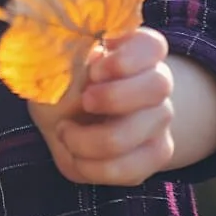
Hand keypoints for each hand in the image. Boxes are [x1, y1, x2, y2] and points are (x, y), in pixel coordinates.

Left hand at [28, 27, 175, 185]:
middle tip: (84, 100)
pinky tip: (76, 155)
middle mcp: (154, 82)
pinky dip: (94, 167)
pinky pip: (132, 169)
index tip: (95, 70)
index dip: (127, 58)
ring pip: (140, 133)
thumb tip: (87, 65)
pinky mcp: (155, 154)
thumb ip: (71, 65)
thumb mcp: (56, 71)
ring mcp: (159, 119)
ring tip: (65, 131)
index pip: (153, 46)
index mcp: (134, 51)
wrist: (62, 125)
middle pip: (158, 85)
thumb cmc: (60, 88)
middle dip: (114, 97)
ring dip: (90, 140)